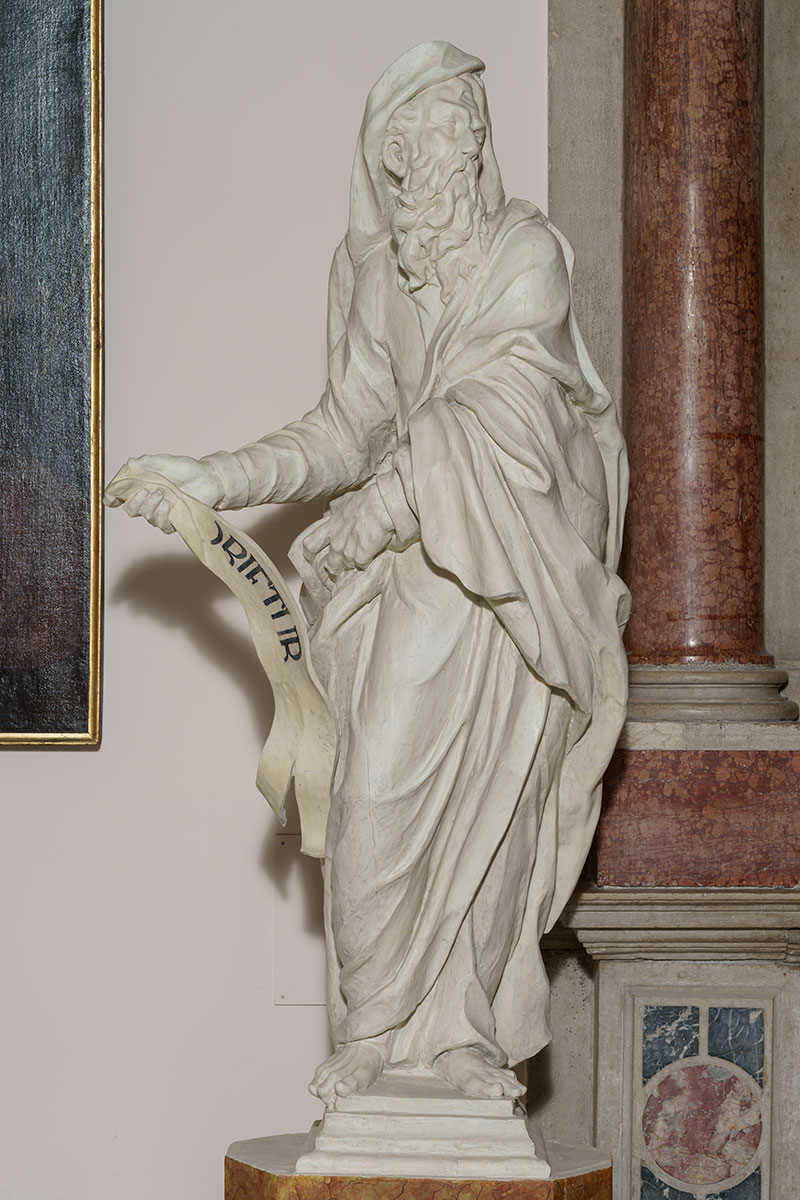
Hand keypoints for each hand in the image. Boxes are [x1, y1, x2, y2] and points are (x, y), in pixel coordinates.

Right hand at [104, 453, 223, 533]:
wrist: (207, 477)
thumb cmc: (184, 469)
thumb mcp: (161, 461)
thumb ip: (142, 463)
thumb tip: (128, 465)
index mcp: (143, 487)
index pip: (122, 497)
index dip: (112, 499)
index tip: (109, 498)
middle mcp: (150, 502)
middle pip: (131, 511)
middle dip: (134, 502)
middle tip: (146, 491)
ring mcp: (162, 513)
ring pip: (147, 518)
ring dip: (151, 506)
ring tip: (163, 494)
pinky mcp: (176, 521)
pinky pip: (162, 526)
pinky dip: (163, 515)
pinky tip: (170, 504)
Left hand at [302, 481, 393, 585]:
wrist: (382, 505)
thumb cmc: (367, 500)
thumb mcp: (345, 500)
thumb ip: (336, 509)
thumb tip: (333, 511)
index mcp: (330, 527)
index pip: (310, 545)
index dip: (310, 554)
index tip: (313, 558)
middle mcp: (336, 542)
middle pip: (327, 565)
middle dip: (332, 569)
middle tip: (338, 570)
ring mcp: (347, 552)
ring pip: (346, 567)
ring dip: (352, 565)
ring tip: (361, 559)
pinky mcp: (360, 558)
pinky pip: (361, 566)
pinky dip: (366, 563)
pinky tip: (372, 555)